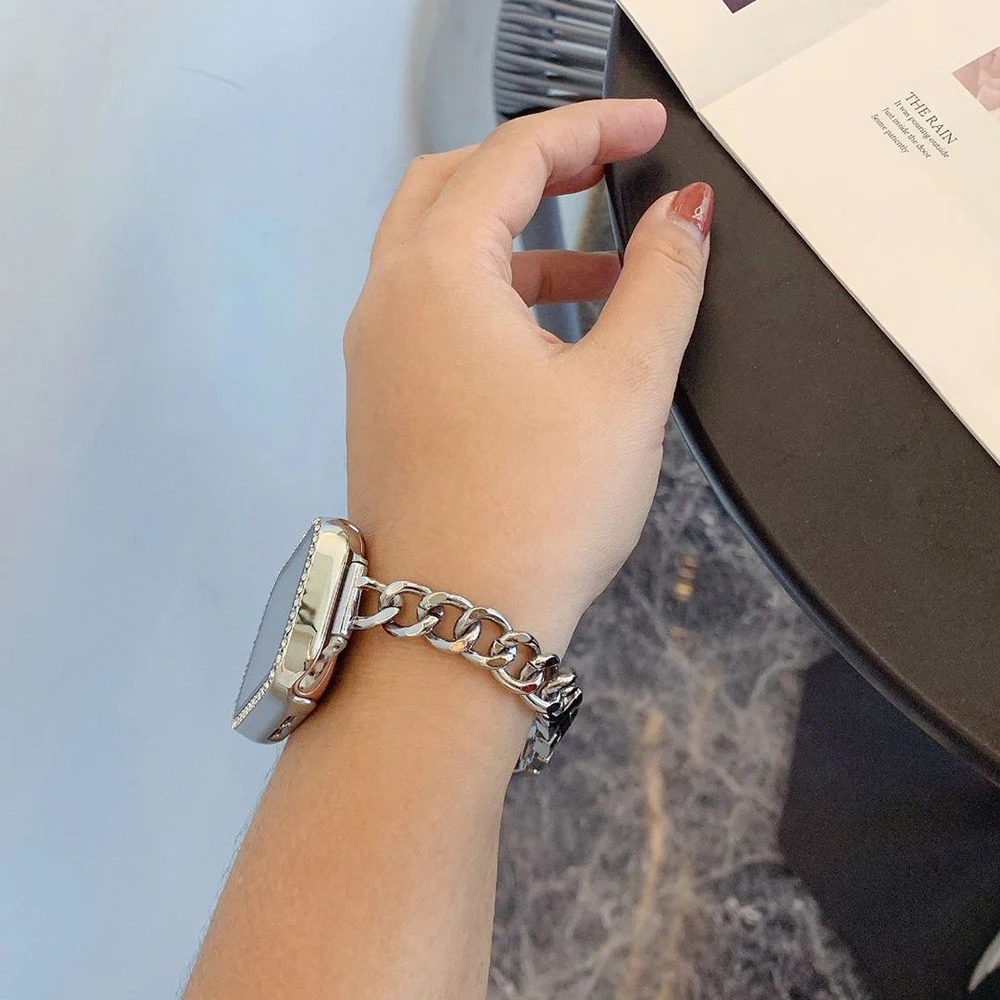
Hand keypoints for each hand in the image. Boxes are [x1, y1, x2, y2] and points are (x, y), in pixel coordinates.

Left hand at [345, 99, 712, 655]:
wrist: (452, 628)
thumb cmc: (532, 515)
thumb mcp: (624, 386)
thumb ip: (661, 283)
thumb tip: (685, 216)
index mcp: (434, 275)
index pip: (513, 157)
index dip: (591, 128)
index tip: (650, 128)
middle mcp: (387, 303)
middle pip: (454, 186)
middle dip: (536, 165)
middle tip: (608, 166)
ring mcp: (377, 354)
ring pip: (441, 253)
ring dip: (519, 239)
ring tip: (604, 270)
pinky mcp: (386, 400)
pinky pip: (435, 313)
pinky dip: (494, 296)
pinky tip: (554, 336)